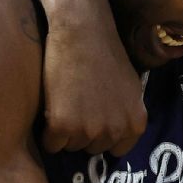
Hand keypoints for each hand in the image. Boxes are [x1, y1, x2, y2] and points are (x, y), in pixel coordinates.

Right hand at [41, 18, 146, 155]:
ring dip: (65, 131)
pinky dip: (47, 132)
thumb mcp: (130, 88)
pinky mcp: (62, 125)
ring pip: (71, 147)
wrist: (82, 32)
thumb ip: (126, 114)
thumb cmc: (105, 54)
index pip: (117, 149)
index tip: (95, 119)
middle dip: (84, 133)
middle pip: (93, 149)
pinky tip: (51, 108)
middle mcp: (115, 131)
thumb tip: (117, 136)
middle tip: (77, 105)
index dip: (103, 134)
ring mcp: (88, 130)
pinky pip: (51, 144)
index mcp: (135, 123)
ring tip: (65, 102)